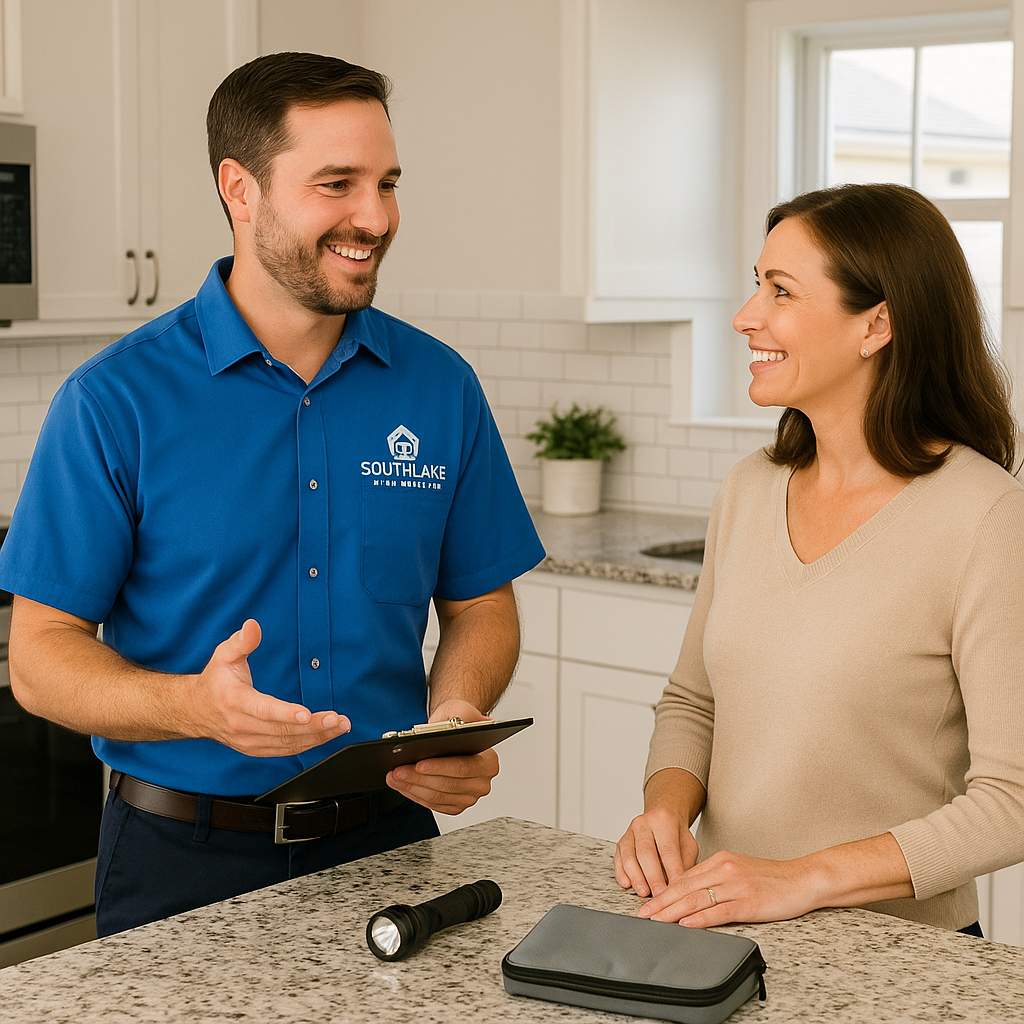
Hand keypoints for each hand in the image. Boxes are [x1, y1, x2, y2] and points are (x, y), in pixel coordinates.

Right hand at [195, 619, 349, 756]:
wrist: (195, 710)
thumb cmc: (215, 681)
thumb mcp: (223, 655)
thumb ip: (241, 641)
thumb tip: (253, 626)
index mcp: (236, 702)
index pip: (264, 711)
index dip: (286, 714)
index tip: (306, 714)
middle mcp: (243, 726)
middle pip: (282, 731)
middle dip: (313, 727)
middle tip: (337, 720)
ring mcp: (250, 741)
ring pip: (288, 744)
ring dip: (317, 738)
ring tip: (340, 726)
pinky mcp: (257, 749)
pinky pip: (286, 751)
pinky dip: (308, 745)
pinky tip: (325, 736)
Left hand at [385, 698, 497, 813]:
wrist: (455, 731)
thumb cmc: (459, 720)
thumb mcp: (461, 709)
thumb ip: (463, 715)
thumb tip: (456, 727)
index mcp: (488, 761)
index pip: (463, 767)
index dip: (440, 767)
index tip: (419, 764)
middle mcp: (482, 783)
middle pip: (447, 785)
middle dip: (419, 778)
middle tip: (398, 770)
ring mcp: (468, 797)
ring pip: (437, 797)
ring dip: (412, 787)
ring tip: (394, 776)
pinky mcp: (454, 805)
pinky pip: (432, 804)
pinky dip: (414, 794)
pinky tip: (401, 784)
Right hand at [615, 806, 699, 897]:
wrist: (662, 815)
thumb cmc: (675, 833)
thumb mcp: (688, 844)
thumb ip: (685, 863)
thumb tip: (680, 885)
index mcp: (663, 821)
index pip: (667, 849)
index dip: (671, 871)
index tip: (675, 889)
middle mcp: (643, 824)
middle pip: (646, 853)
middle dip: (652, 877)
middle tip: (659, 894)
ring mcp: (629, 832)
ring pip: (629, 856)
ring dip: (636, 877)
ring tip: (644, 892)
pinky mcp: (621, 842)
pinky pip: (618, 859)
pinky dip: (621, 873)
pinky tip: (627, 883)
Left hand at [637, 849, 817, 927]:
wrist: (803, 879)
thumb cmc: (772, 878)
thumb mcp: (738, 869)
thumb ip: (715, 878)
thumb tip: (690, 892)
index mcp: (720, 859)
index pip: (684, 876)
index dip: (664, 890)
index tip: (648, 901)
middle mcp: (724, 869)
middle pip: (685, 887)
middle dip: (661, 901)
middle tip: (643, 913)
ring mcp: (736, 885)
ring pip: (696, 898)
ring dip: (672, 912)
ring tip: (656, 920)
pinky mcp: (748, 902)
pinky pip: (718, 911)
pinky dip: (699, 918)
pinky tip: (686, 924)